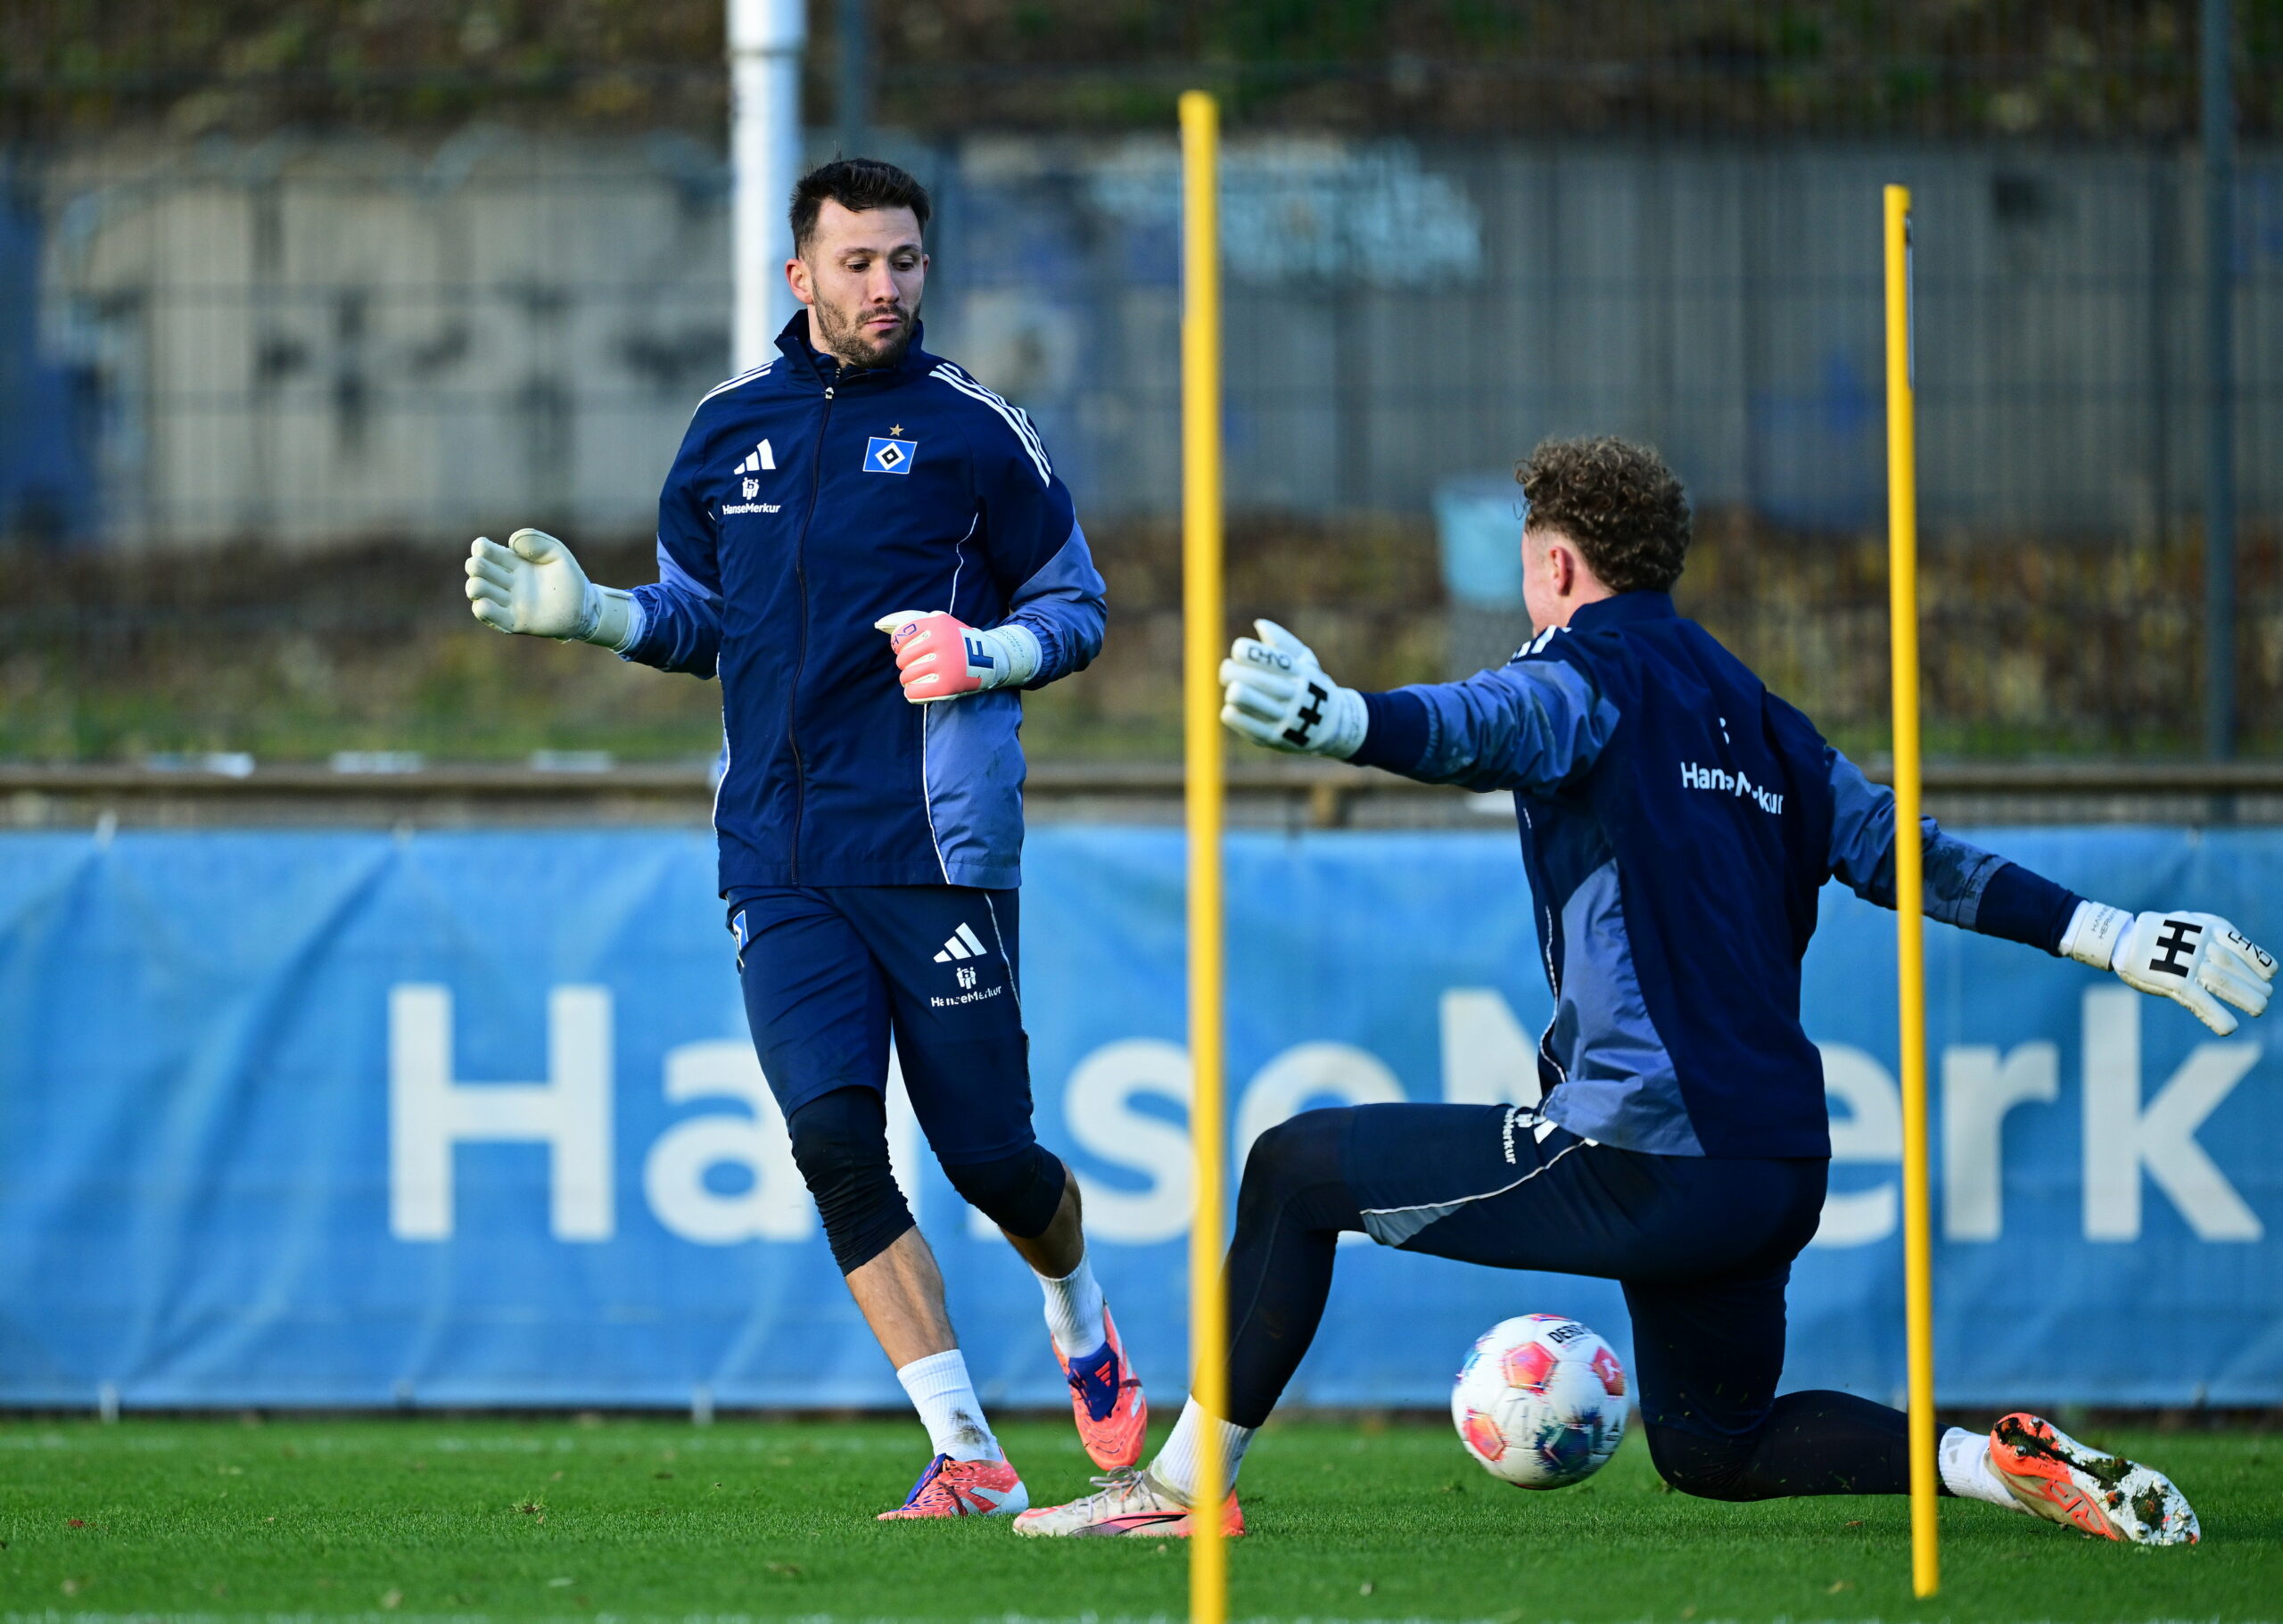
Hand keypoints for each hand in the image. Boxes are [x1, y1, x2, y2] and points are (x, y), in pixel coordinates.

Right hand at [465, 528, 633, 647]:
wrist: (584, 606)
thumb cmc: (568, 578)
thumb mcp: (556, 552)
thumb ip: (537, 541)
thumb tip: (511, 542)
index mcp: (512, 562)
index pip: (486, 551)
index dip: (480, 548)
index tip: (483, 547)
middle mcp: (506, 581)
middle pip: (478, 570)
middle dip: (475, 566)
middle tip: (480, 566)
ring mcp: (509, 601)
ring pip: (479, 592)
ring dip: (475, 587)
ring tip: (479, 585)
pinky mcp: (515, 621)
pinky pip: (492, 617)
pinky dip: (484, 610)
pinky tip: (484, 604)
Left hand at [874, 610, 1039, 703]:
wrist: (990, 658)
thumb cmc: (956, 639)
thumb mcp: (938, 621)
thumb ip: (910, 620)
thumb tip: (879, 624)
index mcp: (935, 623)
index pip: (899, 639)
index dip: (900, 647)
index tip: (909, 650)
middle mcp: (940, 642)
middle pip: (902, 660)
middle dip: (906, 665)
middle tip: (916, 666)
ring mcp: (944, 664)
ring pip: (907, 677)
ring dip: (909, 680)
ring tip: (919, 678)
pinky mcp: (947, 685)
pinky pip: (915, 693)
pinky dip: (912, 694)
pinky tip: (918, 690)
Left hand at [1219, 619, 1367, 756]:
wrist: (1333, 726)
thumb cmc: (1312, 685)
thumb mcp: (1306, 661)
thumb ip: (1284, 641)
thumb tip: (1260, 625)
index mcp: (1301, 673)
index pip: (1274, 659)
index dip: (1250, 652)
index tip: (1239, 650)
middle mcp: (1294, 695)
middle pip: (1257, 680)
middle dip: (1233, 671)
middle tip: (1227, 669)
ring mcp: (1284, 718)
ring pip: (1249, 701)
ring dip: (1234, 692)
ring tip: (1231, 688)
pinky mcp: (1274, 738)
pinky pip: (1247, 726)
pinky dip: (1234, 716)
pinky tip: (1230, 710)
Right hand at [2065, 902, 2275, 1034]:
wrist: (2120, 938)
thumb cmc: (2156, 933)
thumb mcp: (2187, 923)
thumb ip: (2212, 933)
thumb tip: (2240, 947)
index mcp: (2205, 928)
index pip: (2240, 946)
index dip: (2257, 961)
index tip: (2269, 973)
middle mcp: (2199, 943)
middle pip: (2233, 966)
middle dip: (2252, 983)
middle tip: (2265, 996)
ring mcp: (2185, 962)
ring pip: (2221, 982)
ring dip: (2243, 997)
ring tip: (2259, 1009)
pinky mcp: (2171, 980)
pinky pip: (2198, 999)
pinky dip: (2215, 1015)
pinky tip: (2229, 1028)